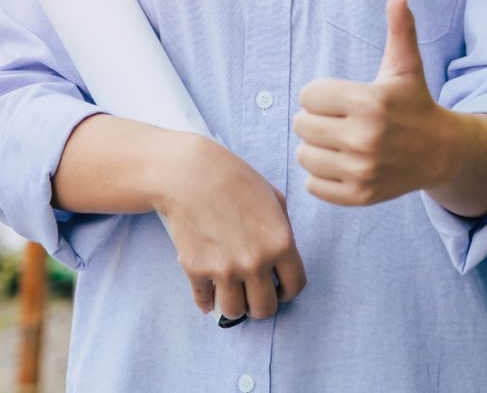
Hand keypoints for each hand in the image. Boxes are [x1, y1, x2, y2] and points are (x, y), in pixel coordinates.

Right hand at [152, 133, 306, 320]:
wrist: (192, 174)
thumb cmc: (236, 182)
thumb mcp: (275, 201)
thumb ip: (283, 234)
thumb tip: (280, 266)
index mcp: (281, 243)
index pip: (295, 287)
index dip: (288, 291)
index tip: (278, 289)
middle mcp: (255, 261)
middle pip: (264, 308)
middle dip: (260, 303)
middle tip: (253, 292)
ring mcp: (224, 269)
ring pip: (234, 312)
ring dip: (234, 304)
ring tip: (232, 291)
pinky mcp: (196, 271)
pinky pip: (204, 302)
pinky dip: (206, 299)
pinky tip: (208, 289)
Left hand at [294, 0, 449, 205]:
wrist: (441, 152)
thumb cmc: (414, 103)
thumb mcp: (406, 66)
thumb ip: (399, 27)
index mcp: (370, 102)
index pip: (309, 95)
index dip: (323, 94)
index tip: (344, 99)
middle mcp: (365, 138)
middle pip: (301, 125)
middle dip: (318, 120)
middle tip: (341, 121)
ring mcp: (361, 170)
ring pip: (304, 155)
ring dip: (317, 148)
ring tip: (341, 142)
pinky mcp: (358, 196)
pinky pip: (312, 185)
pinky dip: (322, 176)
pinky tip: (343, 164)